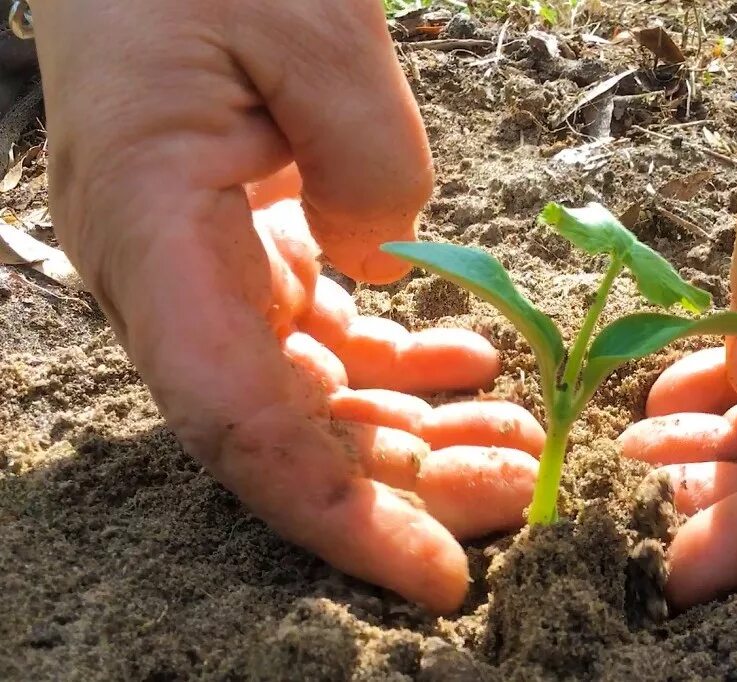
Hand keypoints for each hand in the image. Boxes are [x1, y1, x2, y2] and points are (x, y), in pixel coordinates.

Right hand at [31, 0, 543, 613]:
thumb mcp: (310, 28)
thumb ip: (368, 159)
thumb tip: (389, 266)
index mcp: (154, 234)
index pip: (242, 425)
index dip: (341, 513)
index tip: (441, 573)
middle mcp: (165, 276)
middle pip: (284, 429)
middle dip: (403, 479)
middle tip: (519, 483)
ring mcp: (202, 264)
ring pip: (307, 393)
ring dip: (409, 430)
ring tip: (514, 435)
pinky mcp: (242, 244)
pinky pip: (318, 334)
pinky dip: (395, 365)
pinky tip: (469, 365)